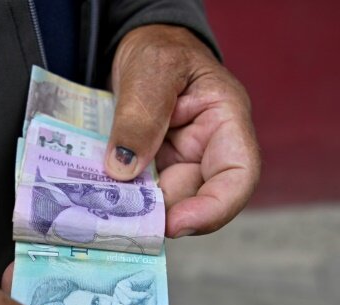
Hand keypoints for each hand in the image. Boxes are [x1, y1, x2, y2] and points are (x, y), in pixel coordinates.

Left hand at [104, 25, 259, 237]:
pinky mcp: (157, 171)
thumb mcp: (152, 70)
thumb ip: (141, 117)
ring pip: (165, 203)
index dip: (214, 209)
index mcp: (226, 121)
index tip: (175, 224)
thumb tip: (124, 170)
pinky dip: (125, 200)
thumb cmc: (159, 48)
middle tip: (120, 220)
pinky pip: (144, 195)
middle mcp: (209, 150)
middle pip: (196, 198)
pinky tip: (101, 199)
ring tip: (103, 209)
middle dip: (161, 214)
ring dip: (137, 210)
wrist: (141, 45)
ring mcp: (182, 163)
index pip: (239, 175)